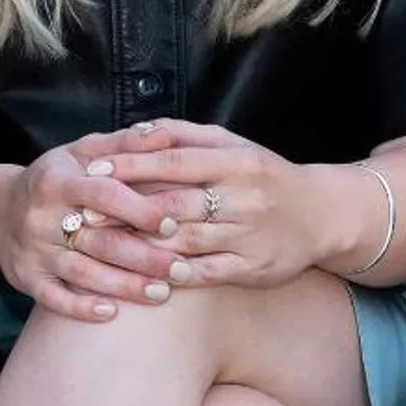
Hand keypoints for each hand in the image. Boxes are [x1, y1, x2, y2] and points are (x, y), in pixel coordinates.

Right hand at [0, 131, 188, 322]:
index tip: (173, 224)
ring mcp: (33, 251)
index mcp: (58, 181)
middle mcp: (42, 216)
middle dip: (144, 258)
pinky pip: (53, 298)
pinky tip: (111, 313)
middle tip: (182, 269)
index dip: (139, 210)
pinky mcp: (25, 278)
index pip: (103, 194)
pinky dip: (81, 307)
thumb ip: (122, 144)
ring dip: (124, 286)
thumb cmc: (53, 179)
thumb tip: (164, 134)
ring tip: (162, 293)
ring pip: (82, 273)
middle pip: (99, 241)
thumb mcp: (79, 152)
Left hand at [88, 120, 339, 289]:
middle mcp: (245, 197)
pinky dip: (177, 274)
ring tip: (101, 246)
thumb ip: (182, 135)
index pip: (175, 161)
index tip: (93, 171)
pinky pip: (208, 273)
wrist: (322, 214)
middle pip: (175, 204)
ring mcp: (250, 235)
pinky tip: (148, 274)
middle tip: (84, 214)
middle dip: (125, 210)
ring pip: (187, 241)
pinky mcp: (254, 268)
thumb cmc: (263, 174)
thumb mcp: (231, 144)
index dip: (131, 166)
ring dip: (141, 246)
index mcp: (237, 161)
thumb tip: (134, 131)